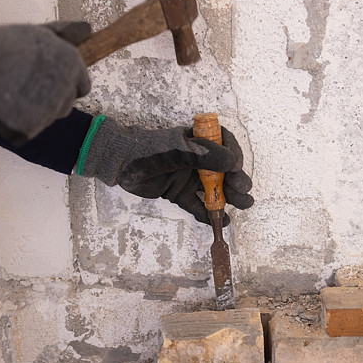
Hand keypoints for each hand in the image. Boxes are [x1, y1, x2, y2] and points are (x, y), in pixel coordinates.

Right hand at [0, 15, 91, 143]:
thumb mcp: (38, 33)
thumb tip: (85, 29)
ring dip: (32, 112)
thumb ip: (65, 35)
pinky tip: (1, 108)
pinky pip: (25, 132)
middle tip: (24, 87)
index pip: (82, 86)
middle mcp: (66, 88)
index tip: (47, 81)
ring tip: (9, 94)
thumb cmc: (1, 46)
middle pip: (65, 105)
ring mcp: (49, 111)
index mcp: (72, 64)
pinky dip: (14, 125)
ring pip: (46, 119)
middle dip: (50, 100)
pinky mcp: (31, 129)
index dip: (64, 85)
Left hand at [78, 116, 253, 225]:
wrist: (118, 164)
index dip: (234, 156)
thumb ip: (202, 155)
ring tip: (243, 205)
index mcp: (197, 140)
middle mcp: (196, 159)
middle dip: (237, 180)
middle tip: (243, 192)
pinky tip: (221, 222)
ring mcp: (188, 177)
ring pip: (214, 189)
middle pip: (224, 170)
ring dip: (229, 197)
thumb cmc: (146, 149)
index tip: (236, 169)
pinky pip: (197, 205)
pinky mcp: (178, 194)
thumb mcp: (175, 149)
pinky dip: (208, 215)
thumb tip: (232, 163)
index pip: (225, 144)